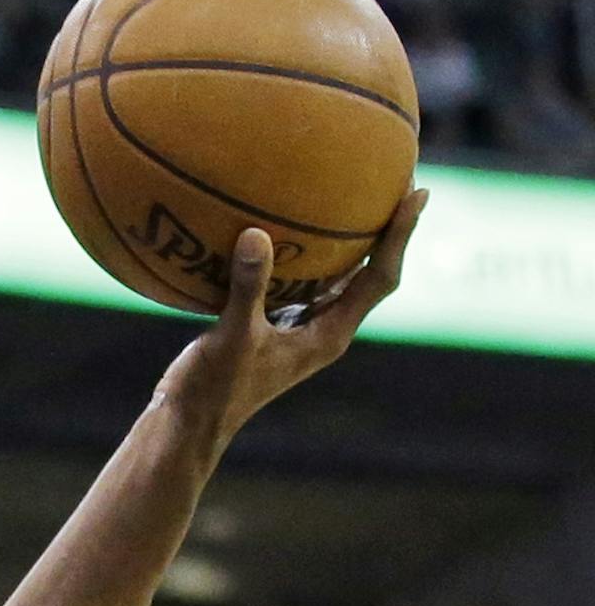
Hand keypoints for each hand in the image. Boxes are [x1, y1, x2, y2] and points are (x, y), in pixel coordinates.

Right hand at [160, 189, 424, 441]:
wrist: (187, 428)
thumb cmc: (213, 392)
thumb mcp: (232, 338)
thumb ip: (247, 288)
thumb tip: (255, 234)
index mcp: (328, 335)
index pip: (378, 278)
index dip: (400, 235)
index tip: (418, 192)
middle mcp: (323, 330)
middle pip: (370, 272)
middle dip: (387, 227)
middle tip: (400, 177)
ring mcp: (300, 329)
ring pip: (337, 276)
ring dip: (349, 239)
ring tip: (355, 191)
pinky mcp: (274, 326)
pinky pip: (301, 281)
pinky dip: (304, 253)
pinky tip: (288, 223)